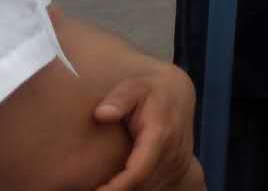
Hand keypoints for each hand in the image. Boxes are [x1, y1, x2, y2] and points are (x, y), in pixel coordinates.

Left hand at [91, 65, 203, 190]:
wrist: (177, 93)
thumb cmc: (149, 91)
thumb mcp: (134, 87)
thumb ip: (119, 99)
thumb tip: (101, 114)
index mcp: (160, 135)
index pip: (138, 172)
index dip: (116, 188)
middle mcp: (172, 153)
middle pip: (142, 186)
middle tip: (89, 190)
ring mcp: (178, 163)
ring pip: (149, 189)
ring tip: (102, 186)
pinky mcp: (177, 170)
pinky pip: (155, 187)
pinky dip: (137, 189)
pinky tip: (118, 184)